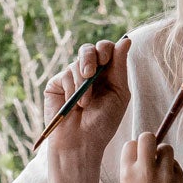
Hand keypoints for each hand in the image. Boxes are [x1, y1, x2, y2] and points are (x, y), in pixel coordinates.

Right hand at [41, 37, 131, 164]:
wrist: (82, 142)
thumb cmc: (103, 123)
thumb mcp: (118, 94)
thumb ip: (120, 68)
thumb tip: (126, 40)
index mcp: (106, 74)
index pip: (106, 49)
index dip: (106, 49)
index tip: (106, 59)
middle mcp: (88, 73)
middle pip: (89, 49)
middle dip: (91, 58)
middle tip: (90, 74)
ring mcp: (71, 77)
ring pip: (76, 63)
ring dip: (83, 84)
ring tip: (85, 104)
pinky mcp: (56, 84)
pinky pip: (65, 76)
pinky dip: (71, 89)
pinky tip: (74, 105)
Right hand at [119, 133, 182, 182]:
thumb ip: (132, 174)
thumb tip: (141, 157)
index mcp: (127, 174)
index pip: (130, 144)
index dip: (135, 149)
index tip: (138, 158)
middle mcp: (145, 170)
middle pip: (147, 137)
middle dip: (150, 142)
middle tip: (152, 155)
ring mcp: (164, 174)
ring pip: (166, 148)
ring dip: (164, 155)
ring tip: (163, 170)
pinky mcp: (180, 180)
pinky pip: (176, 165)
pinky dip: (173, 170)